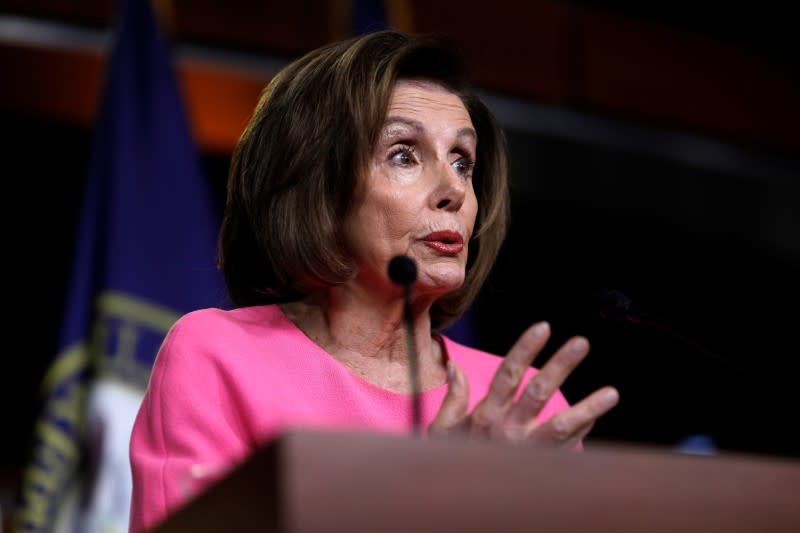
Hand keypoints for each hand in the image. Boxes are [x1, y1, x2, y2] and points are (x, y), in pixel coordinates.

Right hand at [429, 321, 618, 447]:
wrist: (469, 503)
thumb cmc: (458, 461)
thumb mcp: (443, 432)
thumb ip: (453, 399)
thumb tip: (455, 367)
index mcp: (486, 416)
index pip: (508, 375)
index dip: (525, 349)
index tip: (543, 327)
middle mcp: (509, 431)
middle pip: (538, 391)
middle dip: (561, 365)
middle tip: (581, 343)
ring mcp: (530, 451)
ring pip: (563, 425)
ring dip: (589, 407)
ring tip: (612, 393)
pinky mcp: (545, 466)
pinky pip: (570, 445)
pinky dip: (583, 426)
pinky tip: (597, 410)